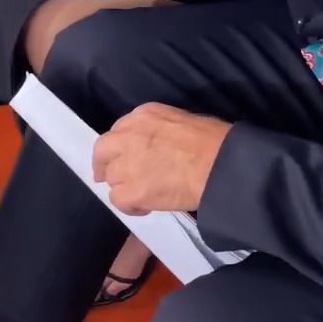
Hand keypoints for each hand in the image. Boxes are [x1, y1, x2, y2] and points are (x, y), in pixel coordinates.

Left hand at [93, 103, 232, 214]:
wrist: (220, 165)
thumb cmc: (213, 140)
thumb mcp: (181, 120)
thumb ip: (160, 130)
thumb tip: (159, 146)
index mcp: (144, 114)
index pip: (120, 129)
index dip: (121, 146)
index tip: (125, 155)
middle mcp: (129, 135)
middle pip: (103, 149)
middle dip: (104, 163)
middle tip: (108, 176)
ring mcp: (127, 163)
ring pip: (111, 178)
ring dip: (123, 186)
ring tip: (141, 194)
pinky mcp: (132, 190)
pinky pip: (119, 200)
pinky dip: (130, 206)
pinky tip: (145, 207)